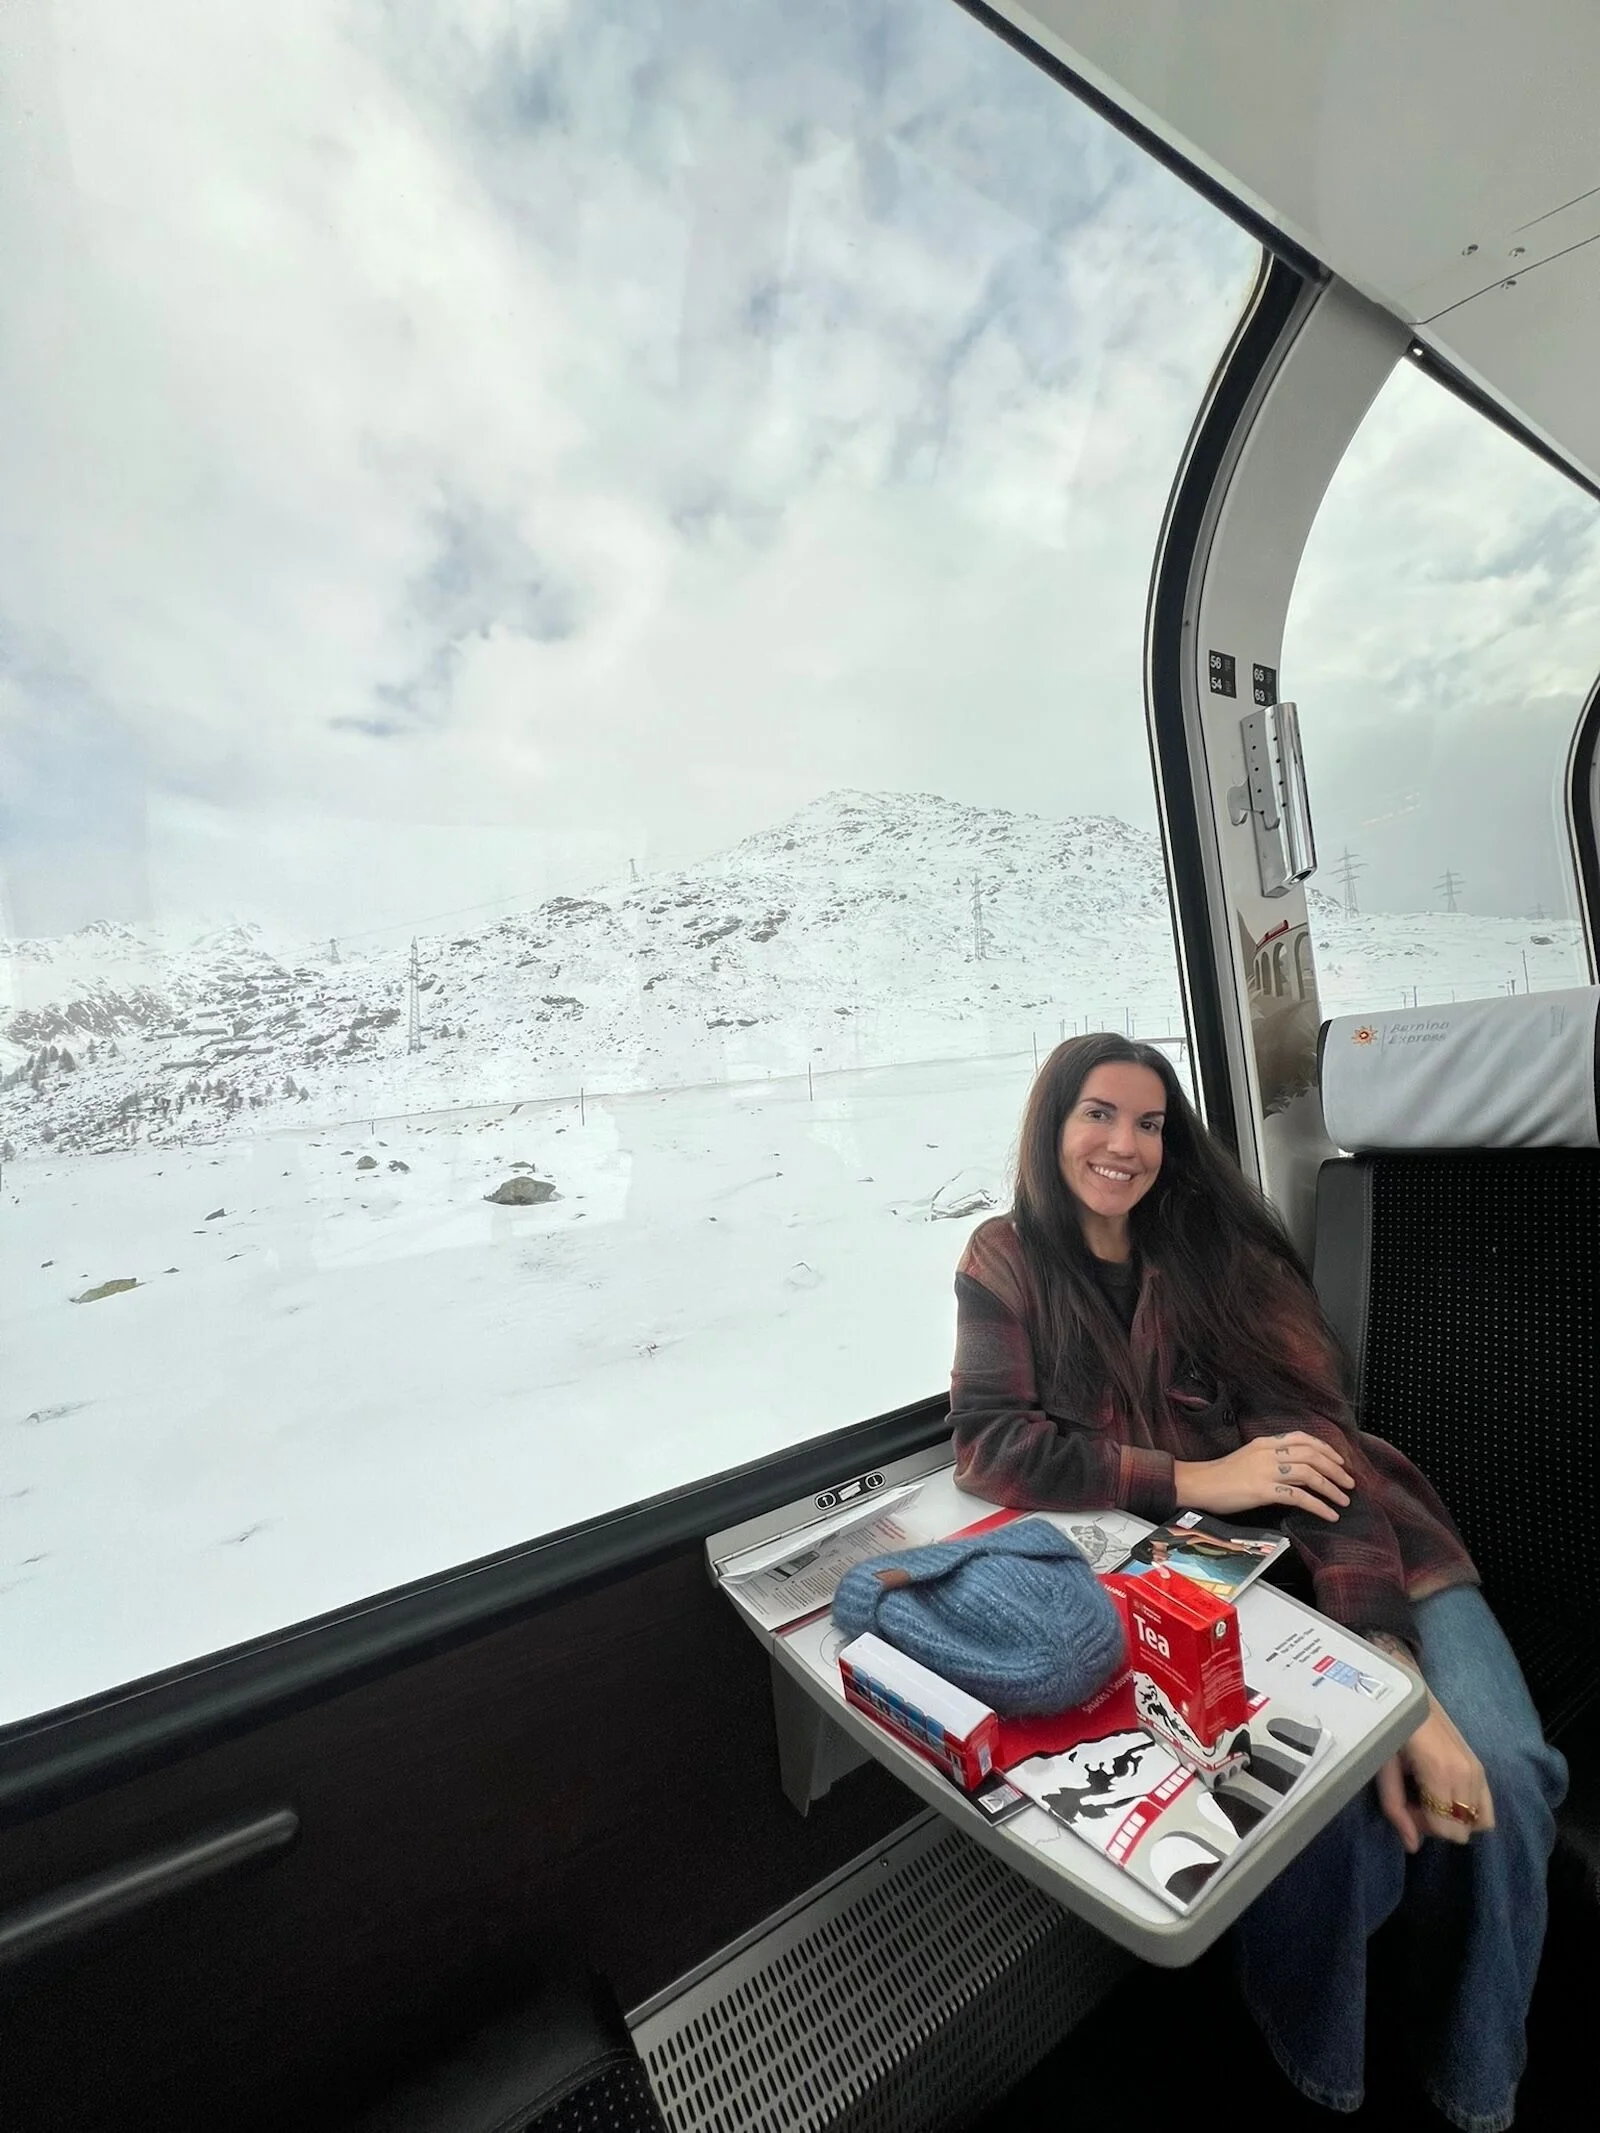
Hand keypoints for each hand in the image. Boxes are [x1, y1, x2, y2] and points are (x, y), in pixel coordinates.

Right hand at [1174, 1432, 1353, 1522]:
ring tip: (1343, 1500)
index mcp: (1266, 1442)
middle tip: (1349, 1483)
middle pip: (1312, 1455)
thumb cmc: (1222, 1475)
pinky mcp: (1262, 1491)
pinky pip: (1298, 1497)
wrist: (1199, 1484)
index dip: (1326, 1449)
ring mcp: (1265, 1471)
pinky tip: (1328, 1514)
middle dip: (1336, 1469)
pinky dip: (1318, 1506)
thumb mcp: (1250, 1457)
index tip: (1340, 1461)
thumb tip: (1299, 1469)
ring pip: (1309, 1474)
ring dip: (1331, 1488)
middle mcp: (1268, 1453)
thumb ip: (1273, 1458)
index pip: (1303, 1438)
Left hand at [1375, 1693, 1494, 1851]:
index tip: (1406, 1808)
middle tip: (1414, 1801)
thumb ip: (1396, 1807)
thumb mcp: (1382, 1765)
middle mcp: (1467, 1774)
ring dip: (1453, 1818)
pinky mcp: (1480, 1764)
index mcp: (1441, 1774)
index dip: (1425, 1828)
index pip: (1449, 1829)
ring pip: (1480, 1821)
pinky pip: (1487, 1806)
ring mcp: (1477, 1769)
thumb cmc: (1390, 1725)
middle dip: (1438, 1825)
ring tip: (1428, 1797)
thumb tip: (1412, 1846)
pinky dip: (1468, 1811)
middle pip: (1464, 1829)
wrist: (1410, 1690)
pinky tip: (1444, 1794)